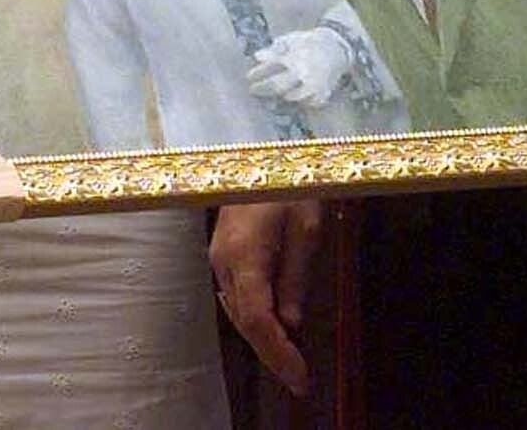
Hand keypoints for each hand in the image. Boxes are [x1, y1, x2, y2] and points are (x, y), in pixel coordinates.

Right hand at [210, 200, 324, 395]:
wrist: (263, 148)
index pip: (259, 320)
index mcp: (245, 254)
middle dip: (272, 353)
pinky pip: (238, 294)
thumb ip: (296, 277)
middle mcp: (223, 261)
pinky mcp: (221, 250)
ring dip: (264, 336)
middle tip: (301, 379)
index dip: (278, 355)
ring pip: (239, 311)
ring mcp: (218, 256)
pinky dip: (256, 316)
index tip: (301, 379)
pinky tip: (275, 325)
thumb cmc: (291, 181)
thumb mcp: (307, 228)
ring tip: (292, 359)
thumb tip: (291, 324)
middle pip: (245, 321)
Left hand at [247, 27, 350, 106]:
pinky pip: (308, 103)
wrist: (336, 47)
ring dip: (280, 95)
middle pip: (278, 85)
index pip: (272, 66)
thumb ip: (276, 48)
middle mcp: (305, 73)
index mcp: (297, 57)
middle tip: (253, 89)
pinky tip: (291, 97)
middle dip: (263, 88)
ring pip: (292, 97)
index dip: (258, 72)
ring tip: (272, 94)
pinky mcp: (323, 94)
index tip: (248, 77)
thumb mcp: (292, 39)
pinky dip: (299, 101)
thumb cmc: (310, 42)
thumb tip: (257, 56)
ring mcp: (315, 85)